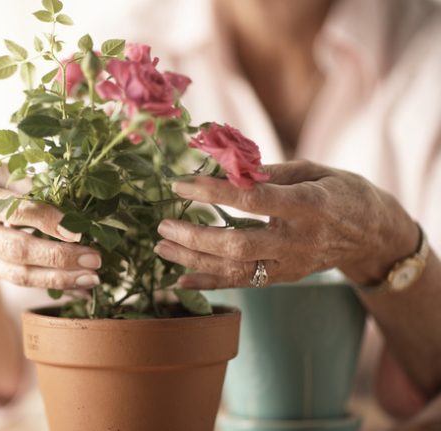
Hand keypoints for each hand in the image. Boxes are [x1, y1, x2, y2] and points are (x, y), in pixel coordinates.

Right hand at [0, 169, 100, 289]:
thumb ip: (22, 180)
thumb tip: (62, 189)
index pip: (12, 211)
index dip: (45, 220)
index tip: (76, 230)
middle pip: (16, 249)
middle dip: (58, 256)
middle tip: (93, 259)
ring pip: (18, 275)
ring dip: (58, 279)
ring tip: (91, 278)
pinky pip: (21, 283)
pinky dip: (53, 286)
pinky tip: (79, 288)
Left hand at [154, 160, 418, 288]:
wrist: (372, 235)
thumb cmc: (340, 192)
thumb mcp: (314, 169)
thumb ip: (269, 171)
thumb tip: (224, 165)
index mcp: (309, 205)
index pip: (252, 200)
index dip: (213, 192)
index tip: (180, 184)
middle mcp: (298, 240)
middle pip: (239, 244)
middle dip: (195, 236)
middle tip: (163, 224)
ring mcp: (290, 265)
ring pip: (235, 269)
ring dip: (193, 260)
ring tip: (162, 246)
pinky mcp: (283, 278)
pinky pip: (241, 284)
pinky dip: (208, 283)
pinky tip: (179, 280)